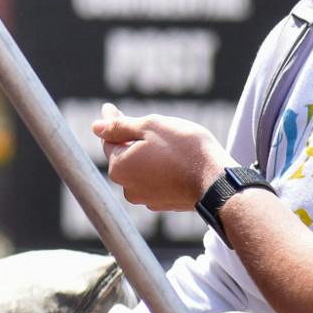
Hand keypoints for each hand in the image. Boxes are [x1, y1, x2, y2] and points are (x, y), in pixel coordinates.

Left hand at [91, 102, 229, 212]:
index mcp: (119, 167)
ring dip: (149, 155)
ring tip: (170, 144)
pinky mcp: (165, 204)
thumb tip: (96, 127)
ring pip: (142, 169)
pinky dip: (162, 169)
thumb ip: (120, 126)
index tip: (112, 108)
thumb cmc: (184, 150)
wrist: (217, 183)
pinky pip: (157, 181)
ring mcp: (147, 199)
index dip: (113, 122)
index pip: (109, 140)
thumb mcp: (150, 127)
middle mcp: (127, 187)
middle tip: (149, 125)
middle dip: (133, 140)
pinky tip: (178, 160)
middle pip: (125, 156)